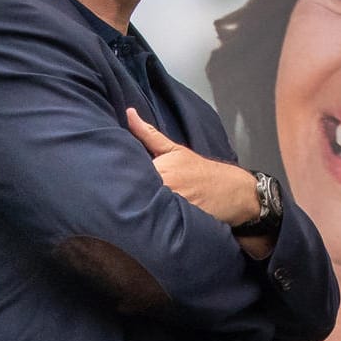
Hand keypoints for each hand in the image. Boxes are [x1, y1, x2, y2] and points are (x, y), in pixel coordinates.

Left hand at [127, 109, 260, 226]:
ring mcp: (173, 208)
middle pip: (133, 195)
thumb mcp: (175, 149)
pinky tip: (147, 225)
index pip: (127, 174)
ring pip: (143, 211)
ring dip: (135, 211)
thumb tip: (129, 113)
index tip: (108, 179)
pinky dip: (150, 226)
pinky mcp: (180, 224)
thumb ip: (148, 134)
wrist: (233, 191)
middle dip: (123, 196)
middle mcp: (166, 188)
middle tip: (114, 199)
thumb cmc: (202, 171)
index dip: (115, 178)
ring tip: (128, 213)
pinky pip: (157, 226)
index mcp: (160, 169)